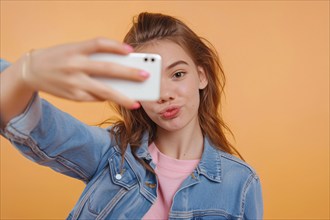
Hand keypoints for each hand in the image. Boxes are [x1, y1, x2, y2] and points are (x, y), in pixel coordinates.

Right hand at [20, 38, 146, 108]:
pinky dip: (106, 98)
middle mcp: (75, 65)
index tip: (131, 50)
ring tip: (136, 103)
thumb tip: (119, 69)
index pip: (99, 44)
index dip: (116, 46)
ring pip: (103, 91)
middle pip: (107, 69)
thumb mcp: (72, 50)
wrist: (31, 71)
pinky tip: (115, 98)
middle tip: (145, 76)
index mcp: (75, 49)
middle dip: (129, 74)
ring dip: (122, 98)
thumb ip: (93, 56)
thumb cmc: (58, 58)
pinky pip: (95, 98)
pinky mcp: (73, 96)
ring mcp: (74, 82)